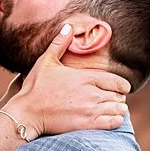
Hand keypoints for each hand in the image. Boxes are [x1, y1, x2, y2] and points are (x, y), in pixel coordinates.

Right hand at [13, 24, 130, 136]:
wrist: (27, 112)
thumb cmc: (35, 87)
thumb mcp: (45, 62)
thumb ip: (60, 44)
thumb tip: (68, 27)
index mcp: (85, 77)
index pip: (118, 82)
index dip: (122, 86)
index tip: (120, 89)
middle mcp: (92, 93)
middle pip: (119, 96)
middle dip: (118, 98)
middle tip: (111, 99)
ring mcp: (91, 109)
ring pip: (119, 109)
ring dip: (118, 109)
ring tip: (111, 109)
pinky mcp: (88, 124)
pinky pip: (114, 122)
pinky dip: (116, 120)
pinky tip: (109, 118)